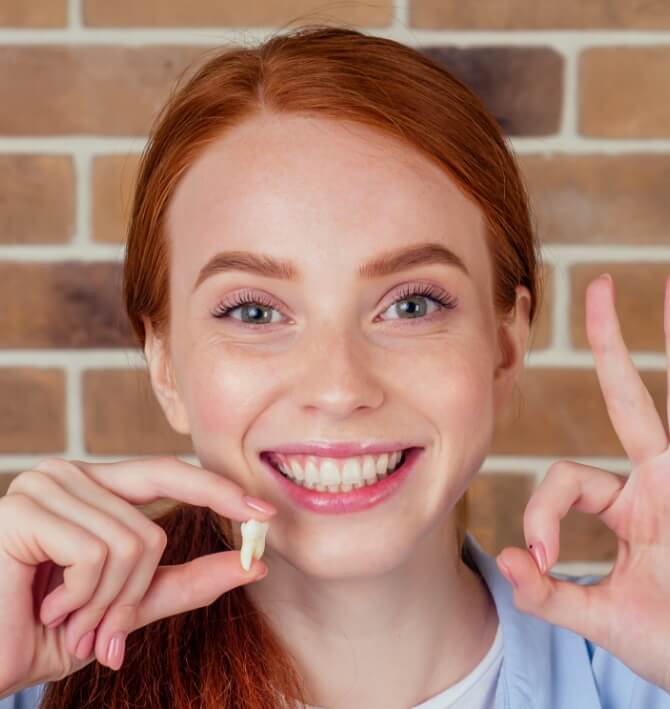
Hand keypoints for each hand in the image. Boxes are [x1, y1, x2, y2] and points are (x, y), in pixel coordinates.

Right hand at [0, 456, 275, 696]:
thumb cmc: (45, 631)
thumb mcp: (126, 606)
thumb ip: (185, 581)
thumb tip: (254, 565)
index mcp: (93, 487)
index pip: (168, 473)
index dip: (218, 490)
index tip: (264, 513)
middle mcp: (69, 474)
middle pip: (153, 528)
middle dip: (134, 594)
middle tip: (102, 631)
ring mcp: (45, 486)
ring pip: (131, 544)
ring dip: (104, 605)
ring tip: (66, 618)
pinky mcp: (24, 510)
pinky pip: (97, 554)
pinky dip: (83, 598)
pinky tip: (45, 606)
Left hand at [496, 272, 669, 691]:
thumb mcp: (603, 618)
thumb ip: (552, 594)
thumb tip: (509, 562)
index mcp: (631, 504)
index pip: (569, 477)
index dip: (542, 511)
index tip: (539, 558)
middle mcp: (662, 481)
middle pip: (633, 399)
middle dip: (613, 344)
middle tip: (599, 286)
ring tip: (661, 286)